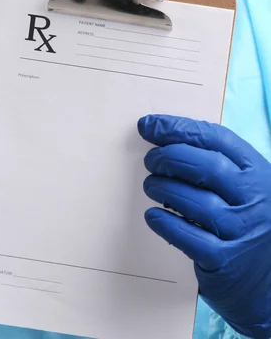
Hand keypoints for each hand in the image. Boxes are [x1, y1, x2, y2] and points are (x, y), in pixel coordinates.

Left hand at [138, 114, 270, 338]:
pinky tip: (153, 215)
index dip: (177, 128)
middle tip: (150, 160)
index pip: (215, 138)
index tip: (149, 125)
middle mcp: (255, 199)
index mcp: (258, 171)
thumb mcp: (245, 186)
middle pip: (205, 166)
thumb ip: (216, 162)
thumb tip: (164, 138)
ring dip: (163, 188)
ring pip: (195, 201)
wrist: (270, 282)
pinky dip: (165, 222)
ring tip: (151, 185)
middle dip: (169, 157)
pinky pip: (188, 236)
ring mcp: (242, 231)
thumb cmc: (249, 222)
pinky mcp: (225, 261)